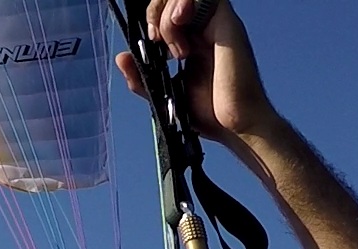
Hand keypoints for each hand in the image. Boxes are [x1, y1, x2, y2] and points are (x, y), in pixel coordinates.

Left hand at [115, 0, 275, 148]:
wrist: (237, 127)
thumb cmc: (211, 115)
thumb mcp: (166, 95)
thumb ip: (142, 78)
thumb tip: (121, 57)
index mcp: (191, 40)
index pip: (167, 10)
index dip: (153, 17)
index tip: (150, 42)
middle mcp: (203, 28)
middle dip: (155, 11)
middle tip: (155, 39)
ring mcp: (215, 24)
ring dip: (167, 13)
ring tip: (172, 46)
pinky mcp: (226, 24)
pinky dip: (182, 6)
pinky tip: (180, 30)